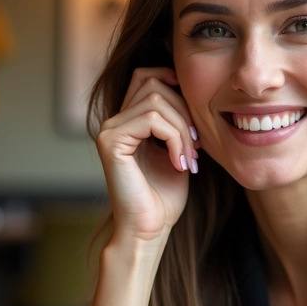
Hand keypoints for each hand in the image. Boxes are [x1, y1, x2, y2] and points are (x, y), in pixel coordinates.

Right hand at [96, 67, 198, 242]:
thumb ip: (178, 122)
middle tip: (198, 146)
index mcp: (128, 121)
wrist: (149, 229)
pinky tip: (179, 163)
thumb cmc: (164, 196)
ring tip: (190, 158)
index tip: (196, 118)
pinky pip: (150, 120)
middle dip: (185, 111)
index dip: (174, 83)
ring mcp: (108, 130)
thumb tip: (192, 91)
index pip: (146, 76)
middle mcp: (114, 121)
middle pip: (153, 82)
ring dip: (182, 129)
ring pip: (155, 100)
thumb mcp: (178, 150)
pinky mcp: (110, 142)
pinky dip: (174, 139)